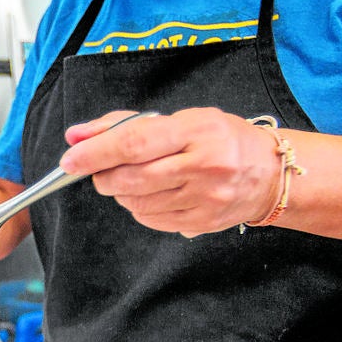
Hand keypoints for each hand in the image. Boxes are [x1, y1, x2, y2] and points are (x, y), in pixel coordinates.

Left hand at [58, 108, 281, 236]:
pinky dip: (139, 208)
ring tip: (133, 179)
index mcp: (197, 131)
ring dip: (121, 192)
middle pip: (132, 178)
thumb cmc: (219, 139)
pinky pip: (152, 220)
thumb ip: (123, 125)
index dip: (95, 153)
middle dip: (103, 176)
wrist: (271, 173)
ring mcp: (207, 198)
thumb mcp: (179, 119)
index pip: (134, 143)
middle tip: (100, 171)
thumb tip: (75, 135)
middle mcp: (205, 165)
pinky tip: (152, 195)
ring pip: (138, 202)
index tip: (70, 159)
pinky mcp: (204, 222)